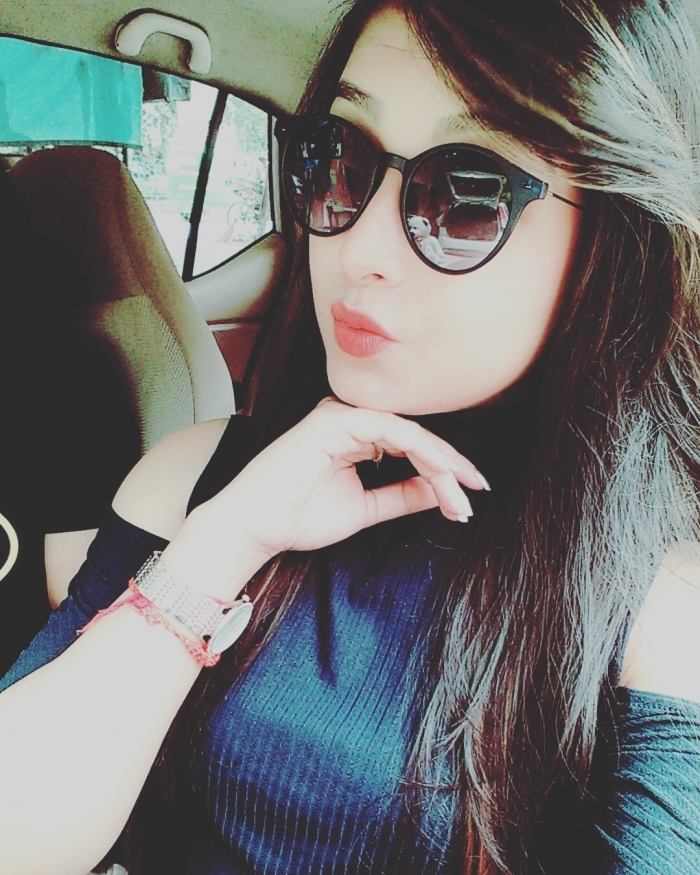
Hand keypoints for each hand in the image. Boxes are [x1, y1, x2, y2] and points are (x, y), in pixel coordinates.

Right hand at [161, 399, 487, 598]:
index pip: (411, 445)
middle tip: (473, 494)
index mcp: (355, 436)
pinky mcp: (335, 420)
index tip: (468, 498)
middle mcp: (350, 421)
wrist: (256, 527)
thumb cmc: (299, 517)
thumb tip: (440, 491)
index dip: (443, 469)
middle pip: (415, 438)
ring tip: (461, 492)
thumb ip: (401, 495)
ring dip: (439, 463)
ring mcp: (341, 417)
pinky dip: (419, 449)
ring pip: (408, 432)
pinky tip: (441, 471)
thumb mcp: (366, 508)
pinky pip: (390, 429)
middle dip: (449, 468)